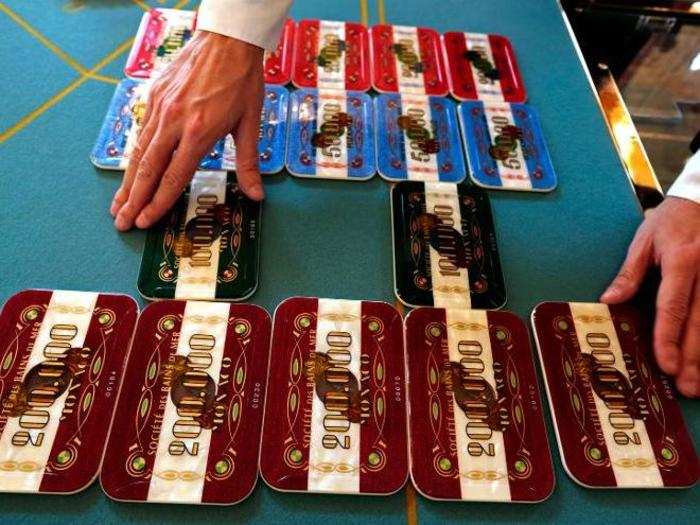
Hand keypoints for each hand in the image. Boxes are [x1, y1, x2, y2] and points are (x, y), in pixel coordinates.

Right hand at [111, 31, 264, 230]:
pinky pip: (140, 132)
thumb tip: (256, 195)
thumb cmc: (242, 82)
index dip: (158, 203)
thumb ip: (248, 163)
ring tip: (118, 204)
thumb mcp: (250, 124)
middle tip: (122, 222)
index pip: (173, 177)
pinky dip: (133, 155)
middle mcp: (173, 122)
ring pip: (138, 152)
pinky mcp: (153, 96)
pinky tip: (129, 171)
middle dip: (133, 200)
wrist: (227, 41)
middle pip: (147, 169)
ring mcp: (160, 108)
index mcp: (198, 132)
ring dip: (127, 182)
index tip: (146, 221)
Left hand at [601, 197, 699, 396]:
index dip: (668, 337)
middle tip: (686, 386)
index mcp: (682, 260)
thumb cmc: (674, 219)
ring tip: (699, 382)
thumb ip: (629, 273)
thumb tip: (609, 301)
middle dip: (693, 358)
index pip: (673, 306)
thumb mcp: (645, 239)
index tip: (665, 363)